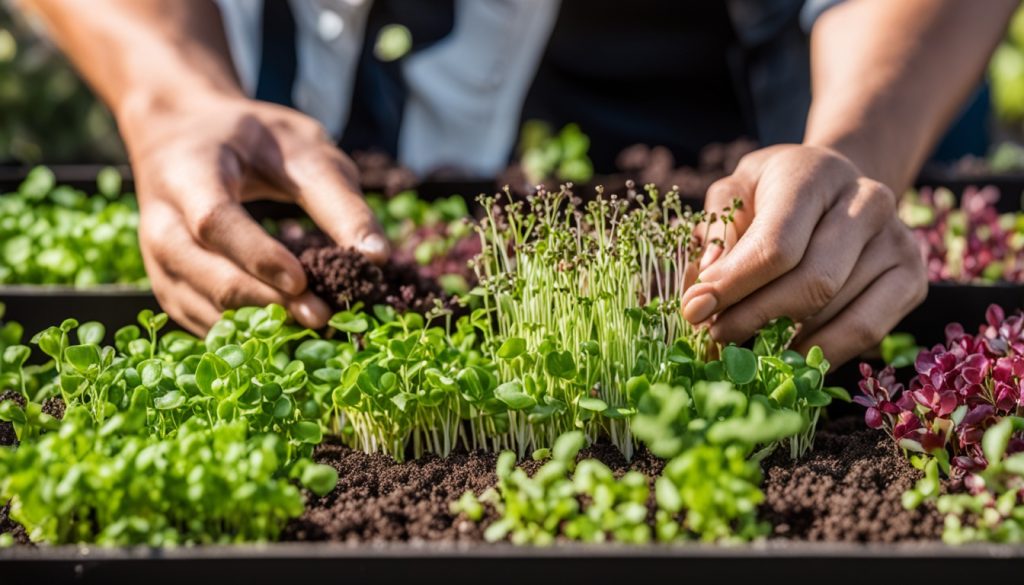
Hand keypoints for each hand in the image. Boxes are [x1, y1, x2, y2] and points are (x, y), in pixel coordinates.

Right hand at [121, 92, 388, 333]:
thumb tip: (377, 258)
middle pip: (207, 276)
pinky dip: (247, 336)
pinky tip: (290, 334)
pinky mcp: (171, 291)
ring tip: (314, 329)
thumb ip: (338, 200)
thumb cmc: (251, 139)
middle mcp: (160, 224)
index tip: (303, 281)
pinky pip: (205, 326)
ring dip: (260, 327)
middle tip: (324, 317)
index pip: (215, 222)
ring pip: (205, 310)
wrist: (183, 135)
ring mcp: (159, 264)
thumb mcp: (301, 149)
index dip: (257, 255)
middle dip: (267, 302)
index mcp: (187, 174)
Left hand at [680, 144, 926, 365]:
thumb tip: (707, 279)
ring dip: (782, 339)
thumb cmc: (773, 194)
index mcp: (815, 175)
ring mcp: (898, 240)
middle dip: (754, 318)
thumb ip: (718, 229)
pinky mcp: (913, 277)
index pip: (777, 244)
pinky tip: (787, 352)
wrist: (836, 186)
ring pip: (835, 311)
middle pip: (811, 283)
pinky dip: (822, 351)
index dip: (734, 285)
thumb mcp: (736, 193)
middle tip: (715, 337)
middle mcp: (867, 201)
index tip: (695, 310)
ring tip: (743, 344)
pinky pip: (866, 330)